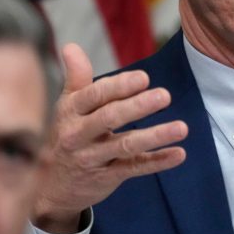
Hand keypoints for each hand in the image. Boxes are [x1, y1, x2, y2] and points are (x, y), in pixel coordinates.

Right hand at [33, 43, 187, 233]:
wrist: (51, 187)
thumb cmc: (66, 135)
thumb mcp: (67, 105)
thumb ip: (76, 77)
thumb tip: (71, 46)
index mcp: (71, 112)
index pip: (95, 96)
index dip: (119, 86)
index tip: (144, 78)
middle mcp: (79, 135)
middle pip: (110, 118)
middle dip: (138, 107)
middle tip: (164, 96)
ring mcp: (93, 158)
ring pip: (125, 146)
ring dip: (155, 136)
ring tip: (182, 128)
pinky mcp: (107, 178)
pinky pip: (135, 168)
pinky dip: (158, 162)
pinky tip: (179, 154)